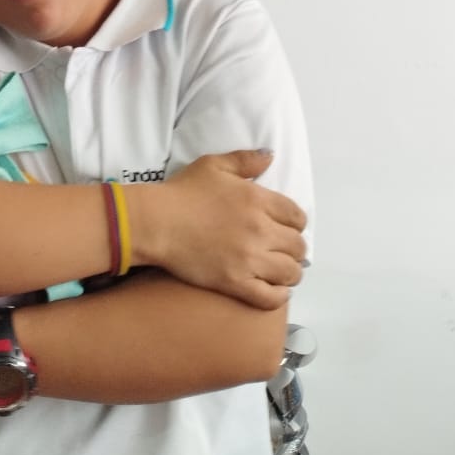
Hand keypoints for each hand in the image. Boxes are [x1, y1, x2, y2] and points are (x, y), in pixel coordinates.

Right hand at [129, 150, 306, 309]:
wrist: (156, 222)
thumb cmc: (183, 192)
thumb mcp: (213, 165)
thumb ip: (245, 160)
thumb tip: (270, 157)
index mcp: (258, 200)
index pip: (298, 217)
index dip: (295, 223)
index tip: (285, 227)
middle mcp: (260, 230)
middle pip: (298, 247)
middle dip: (293, 248)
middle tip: (281, 249)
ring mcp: (249, 259)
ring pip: (291, 272)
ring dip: (290, 272)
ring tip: (279, 270)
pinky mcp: (236, 283)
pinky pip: (271, 298)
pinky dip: (279, 295)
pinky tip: (275, 289)